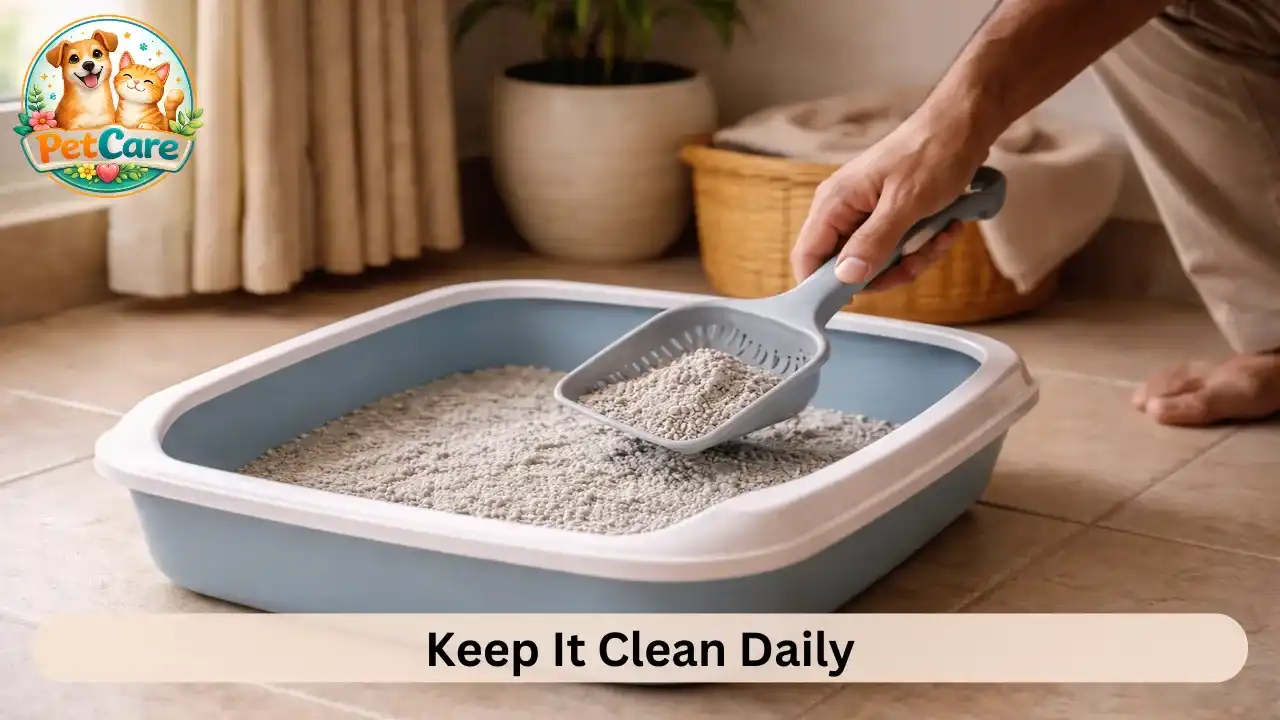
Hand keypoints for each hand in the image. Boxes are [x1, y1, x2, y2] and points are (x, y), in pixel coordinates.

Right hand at [790, 111, 990, 290]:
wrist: (966, 124)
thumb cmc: (934, 151)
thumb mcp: (906, 202)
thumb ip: (873, 242)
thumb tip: (845, 277)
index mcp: (835, 202)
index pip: (807, 257)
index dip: (823, 285)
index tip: (855, 299)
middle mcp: (845, 210)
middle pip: (847, 267)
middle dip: (887, 271)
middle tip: (917, 257)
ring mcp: (868, 214)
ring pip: (878, 263)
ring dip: (914, 258)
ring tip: (940, 233)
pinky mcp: (891, 217)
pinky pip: (899, 250)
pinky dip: (925, 245)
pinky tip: (946, 226)